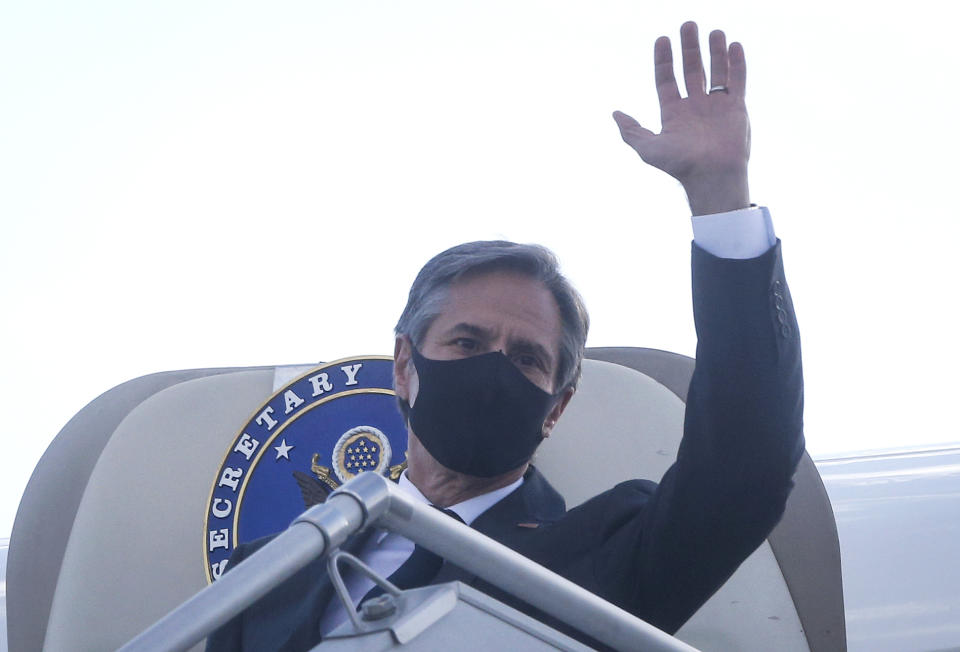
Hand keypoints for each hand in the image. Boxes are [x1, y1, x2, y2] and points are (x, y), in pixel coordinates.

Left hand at [613, 22, 750, 215]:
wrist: (712, 175)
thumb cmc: (680, 164)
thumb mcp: (649, 148)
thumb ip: (632, 131)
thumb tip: (615, 114)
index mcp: (673, 113)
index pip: (666, 79)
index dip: (663, 60)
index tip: (662, 39)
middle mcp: (694, 106)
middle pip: (691, 69)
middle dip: (689, 48)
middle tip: (688, 25)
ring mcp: (716, 106)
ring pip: (715, 71)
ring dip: (714, 51)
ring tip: (713, 31)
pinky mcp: (736, 108)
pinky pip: (737, 80)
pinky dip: (736, 63)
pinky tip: (734, 45)